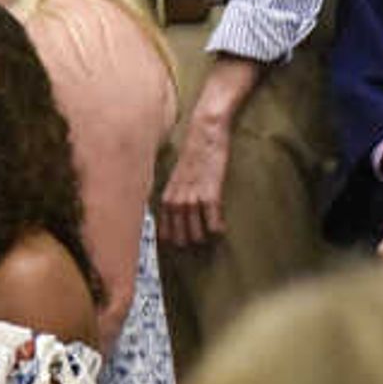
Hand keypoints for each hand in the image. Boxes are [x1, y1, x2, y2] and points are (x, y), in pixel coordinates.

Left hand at [157, 102, 232, 248]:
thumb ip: (173, 193)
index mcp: (166, 197)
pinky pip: (212, 217)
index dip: (168, 240)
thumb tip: (173, 209)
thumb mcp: (176, 177)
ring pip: (194, 229)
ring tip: (207, 241)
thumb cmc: (192, 154)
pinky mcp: (210, 191)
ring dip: (200, 237)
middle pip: (178, 233)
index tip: (173, 250)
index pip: (162, 228)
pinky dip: (215, 227)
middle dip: (185, 242)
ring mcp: (192, 196)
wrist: (204, 133)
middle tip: (193, 249)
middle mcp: (176, 199)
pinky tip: (219, 231)